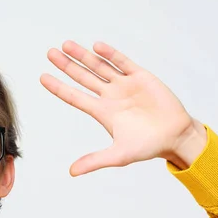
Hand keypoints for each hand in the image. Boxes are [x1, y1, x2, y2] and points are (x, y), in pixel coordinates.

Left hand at [40, 41, 206, 175]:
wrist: (175, 136)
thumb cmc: (148, 147)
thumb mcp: (118, 155)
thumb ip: (94, 161)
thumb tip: (71, 172)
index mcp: (102, 112)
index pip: (74, 97)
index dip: (58, 87)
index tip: (42, 77)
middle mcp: (110, 96)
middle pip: (83, 77)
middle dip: (66, 65)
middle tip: (50, 52)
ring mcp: (125, 85)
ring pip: (99, 67)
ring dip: (83, 56)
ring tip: (66, 45)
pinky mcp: (141, 77)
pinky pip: (122, 62)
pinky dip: (110, 54)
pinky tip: (96, 47)